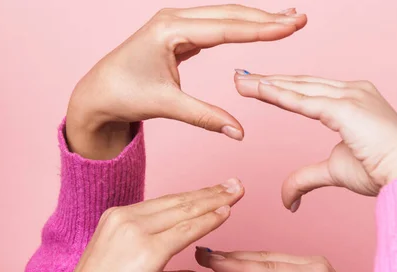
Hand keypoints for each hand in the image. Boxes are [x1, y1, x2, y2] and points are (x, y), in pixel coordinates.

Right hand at [44, 178, 244, 271]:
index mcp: (116, 219)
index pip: (164, 204)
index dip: (193, 197)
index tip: (215, 191)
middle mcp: (123, 218)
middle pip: (177, 202)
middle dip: (209, 192)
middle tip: (234, 184)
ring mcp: (134, 232)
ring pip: (183, 211)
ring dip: (214, 200)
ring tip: (237, 191)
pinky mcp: (146, 251)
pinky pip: (185, 232)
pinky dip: (208, 221)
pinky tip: (226, 214)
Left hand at [66, 6, 306, 158]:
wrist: (97, 93)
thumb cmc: (124, 95)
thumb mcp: (166, 105)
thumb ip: (205, 117)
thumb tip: (239, 133)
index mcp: (170, 30)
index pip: (226, 27)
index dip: (261, 29)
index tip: (290, 26)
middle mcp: (173, 19)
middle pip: (229, 14)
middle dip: (265, 18)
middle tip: (299, 19)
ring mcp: (175, 24)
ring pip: (223, 17)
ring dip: (255, 19)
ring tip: (286, 19)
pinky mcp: (177, 33)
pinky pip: (214, 26)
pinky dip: (238, 27)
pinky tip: (256, 27)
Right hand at [195, 248, 371, 271]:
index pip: (267, 270)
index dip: (236, 265)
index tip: (212, 259)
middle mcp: (312, 265)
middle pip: (264, 259)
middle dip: (233, 257)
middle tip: (203, 254)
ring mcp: (308, 266)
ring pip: (267, 260)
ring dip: (240, 259)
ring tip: (212, 257)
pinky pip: (273, 267)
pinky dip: (252, 266)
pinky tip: (235, 263)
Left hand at [234, 72, 396, 210]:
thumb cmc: (380, 171)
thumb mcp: (333, 171)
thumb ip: (306, 178)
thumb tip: (287, 201)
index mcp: (353, 99)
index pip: (309, 90)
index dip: (282, 87)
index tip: (257, 84)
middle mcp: (352, 90)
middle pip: (300, 83)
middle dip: (268, 80)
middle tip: (239, 76)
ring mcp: (350, 95)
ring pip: (299, 88)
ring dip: (266, 84)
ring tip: (239, 80)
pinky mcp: (346, 107)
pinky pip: (304, 101)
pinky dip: (280, 95)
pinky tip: (259, 89)